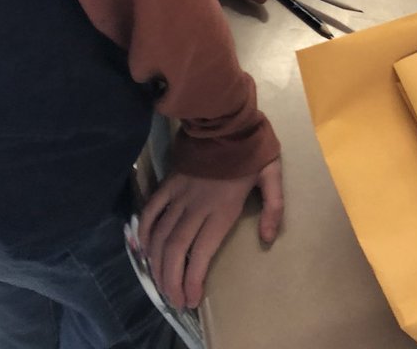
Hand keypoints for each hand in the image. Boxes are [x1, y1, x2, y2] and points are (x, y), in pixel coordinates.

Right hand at [138, 158, 283, 309]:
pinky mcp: (170, 181)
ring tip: (160, 284)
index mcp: (222, 208)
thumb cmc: (252, 147)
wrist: (226, 116)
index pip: (200, 253)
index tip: (191, 299)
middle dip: (171, 280)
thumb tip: (267, 238)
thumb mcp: (272, 174)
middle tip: (174, 300)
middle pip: (176, 250)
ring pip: (161, 235)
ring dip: (157, 262)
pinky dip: (144, 230)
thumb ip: (273, 206)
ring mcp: (180, 193)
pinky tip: (143, 248)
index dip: (192, 279)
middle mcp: (197, 205)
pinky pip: (152, 209)